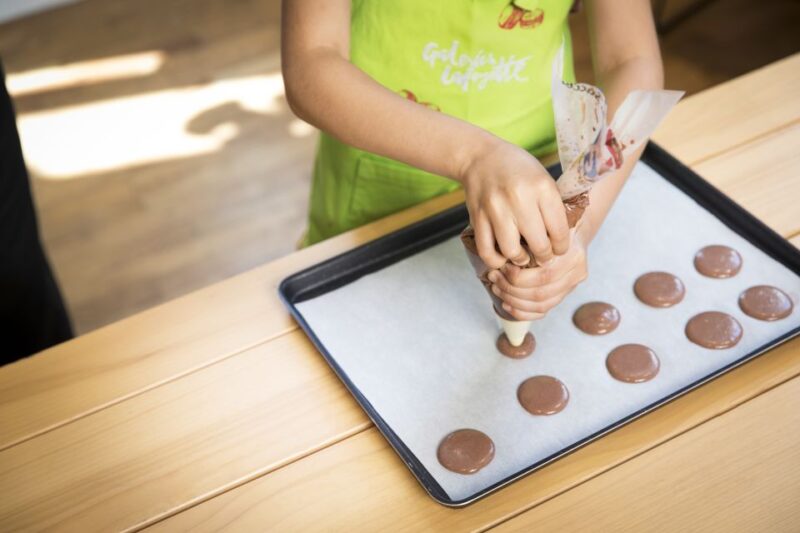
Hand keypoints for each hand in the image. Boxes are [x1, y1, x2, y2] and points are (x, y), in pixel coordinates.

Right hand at [459, 137, 568, 268]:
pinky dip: (496, 260)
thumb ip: (552, 207)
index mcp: (542, 187)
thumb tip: (560, 240)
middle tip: (543, 256)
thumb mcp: (543, 179)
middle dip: (544, 256)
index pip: (559, 231)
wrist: (480, 157)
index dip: (561, 247)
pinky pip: (487, 251)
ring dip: (520, 259)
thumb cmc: (517, 169)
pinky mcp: (477, 217)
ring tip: (523, 256)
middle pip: (539, 245)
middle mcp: (519, 198)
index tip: (559, 249)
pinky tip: (503, 256)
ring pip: (512, 252)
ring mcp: (496, 209)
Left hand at [487, 230, 588, 319]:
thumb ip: (530, 239)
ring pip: (540, 305)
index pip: (543, 276)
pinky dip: (522, 312)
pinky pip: (542, 311)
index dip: (517, 276)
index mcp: (572, 255)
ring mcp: (571, 287)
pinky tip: (507, 304)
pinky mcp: (564, 296)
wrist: (567, 234)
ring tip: (496, 288)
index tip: (501, 267)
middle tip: (494, 278)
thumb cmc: (549, 228)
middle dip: (510, 288)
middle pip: (540, 292)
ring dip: (513, 300)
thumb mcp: (542, 226)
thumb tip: (502, 254)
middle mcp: (576, 273)